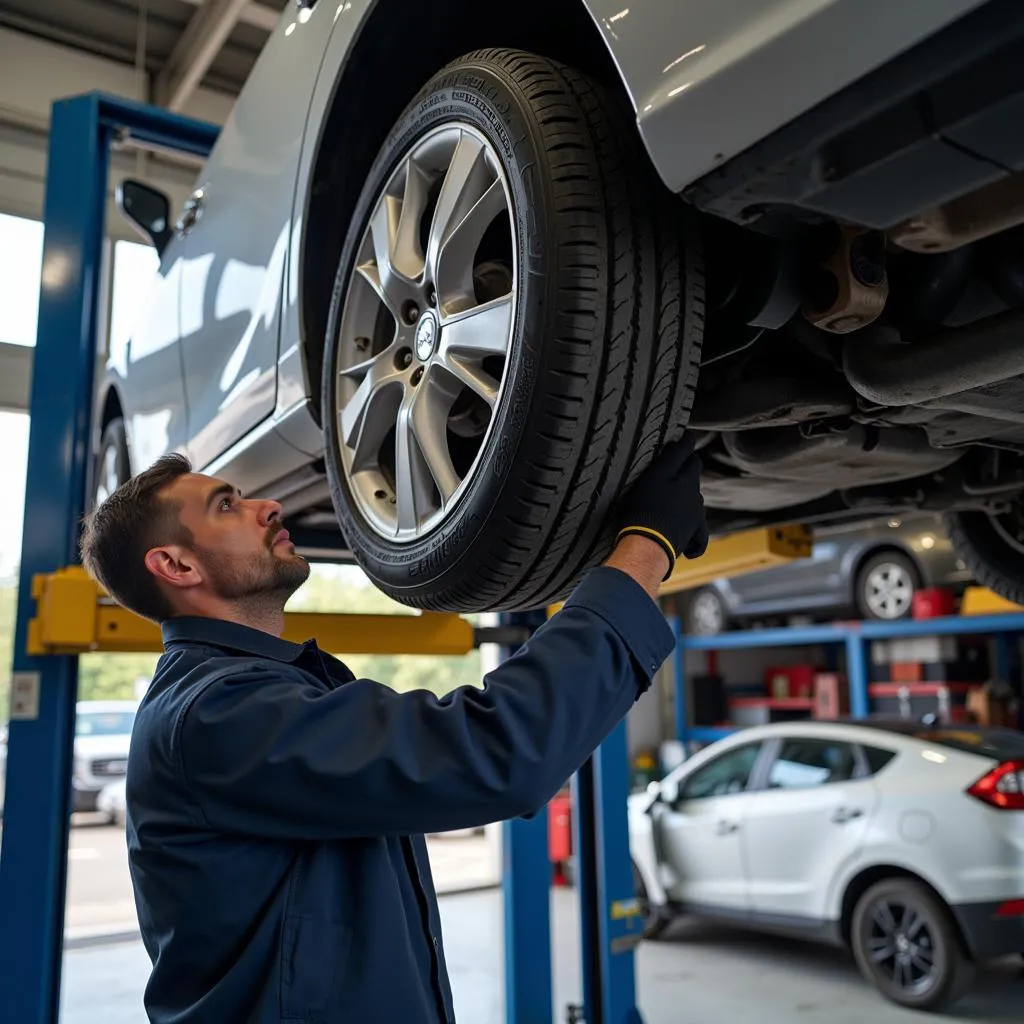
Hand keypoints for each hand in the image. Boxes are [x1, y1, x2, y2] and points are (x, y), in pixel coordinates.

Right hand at [615, 435, 708, 580]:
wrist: (648, 543)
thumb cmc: (647, 506)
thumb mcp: (656, 474)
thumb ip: (673, 456)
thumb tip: (687, 439)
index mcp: (688, 480)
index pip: (691, 458)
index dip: (685, 448)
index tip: (682, 439)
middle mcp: (696, 498)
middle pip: (694, 480)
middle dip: (686, 472)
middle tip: (671, 469)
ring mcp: (695, 518)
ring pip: (694, 503)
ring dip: (686, 499)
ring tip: (670, 502)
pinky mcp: (691, 536)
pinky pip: (698, 537)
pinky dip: (695, 537)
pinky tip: (688, 542)